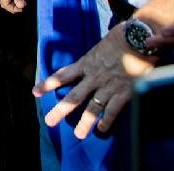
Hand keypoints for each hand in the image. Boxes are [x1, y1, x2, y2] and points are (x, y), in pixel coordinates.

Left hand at [33, 25, 155, 138]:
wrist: (139, 38)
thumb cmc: (121, 37)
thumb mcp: (101, 45)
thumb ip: (94, 58)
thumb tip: (92, 61)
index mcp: (86, 63)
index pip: (62, 75)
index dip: (48, 84)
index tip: (35, 92)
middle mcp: (94, 76)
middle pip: (74, 96)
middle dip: (60, 110)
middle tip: (49, 122)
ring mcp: (109, 85)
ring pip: (93, 108)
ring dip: (85, 122)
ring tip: (78, 135)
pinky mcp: (125, 92)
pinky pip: (113, 110)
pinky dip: (107, 120)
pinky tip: (102, 129)